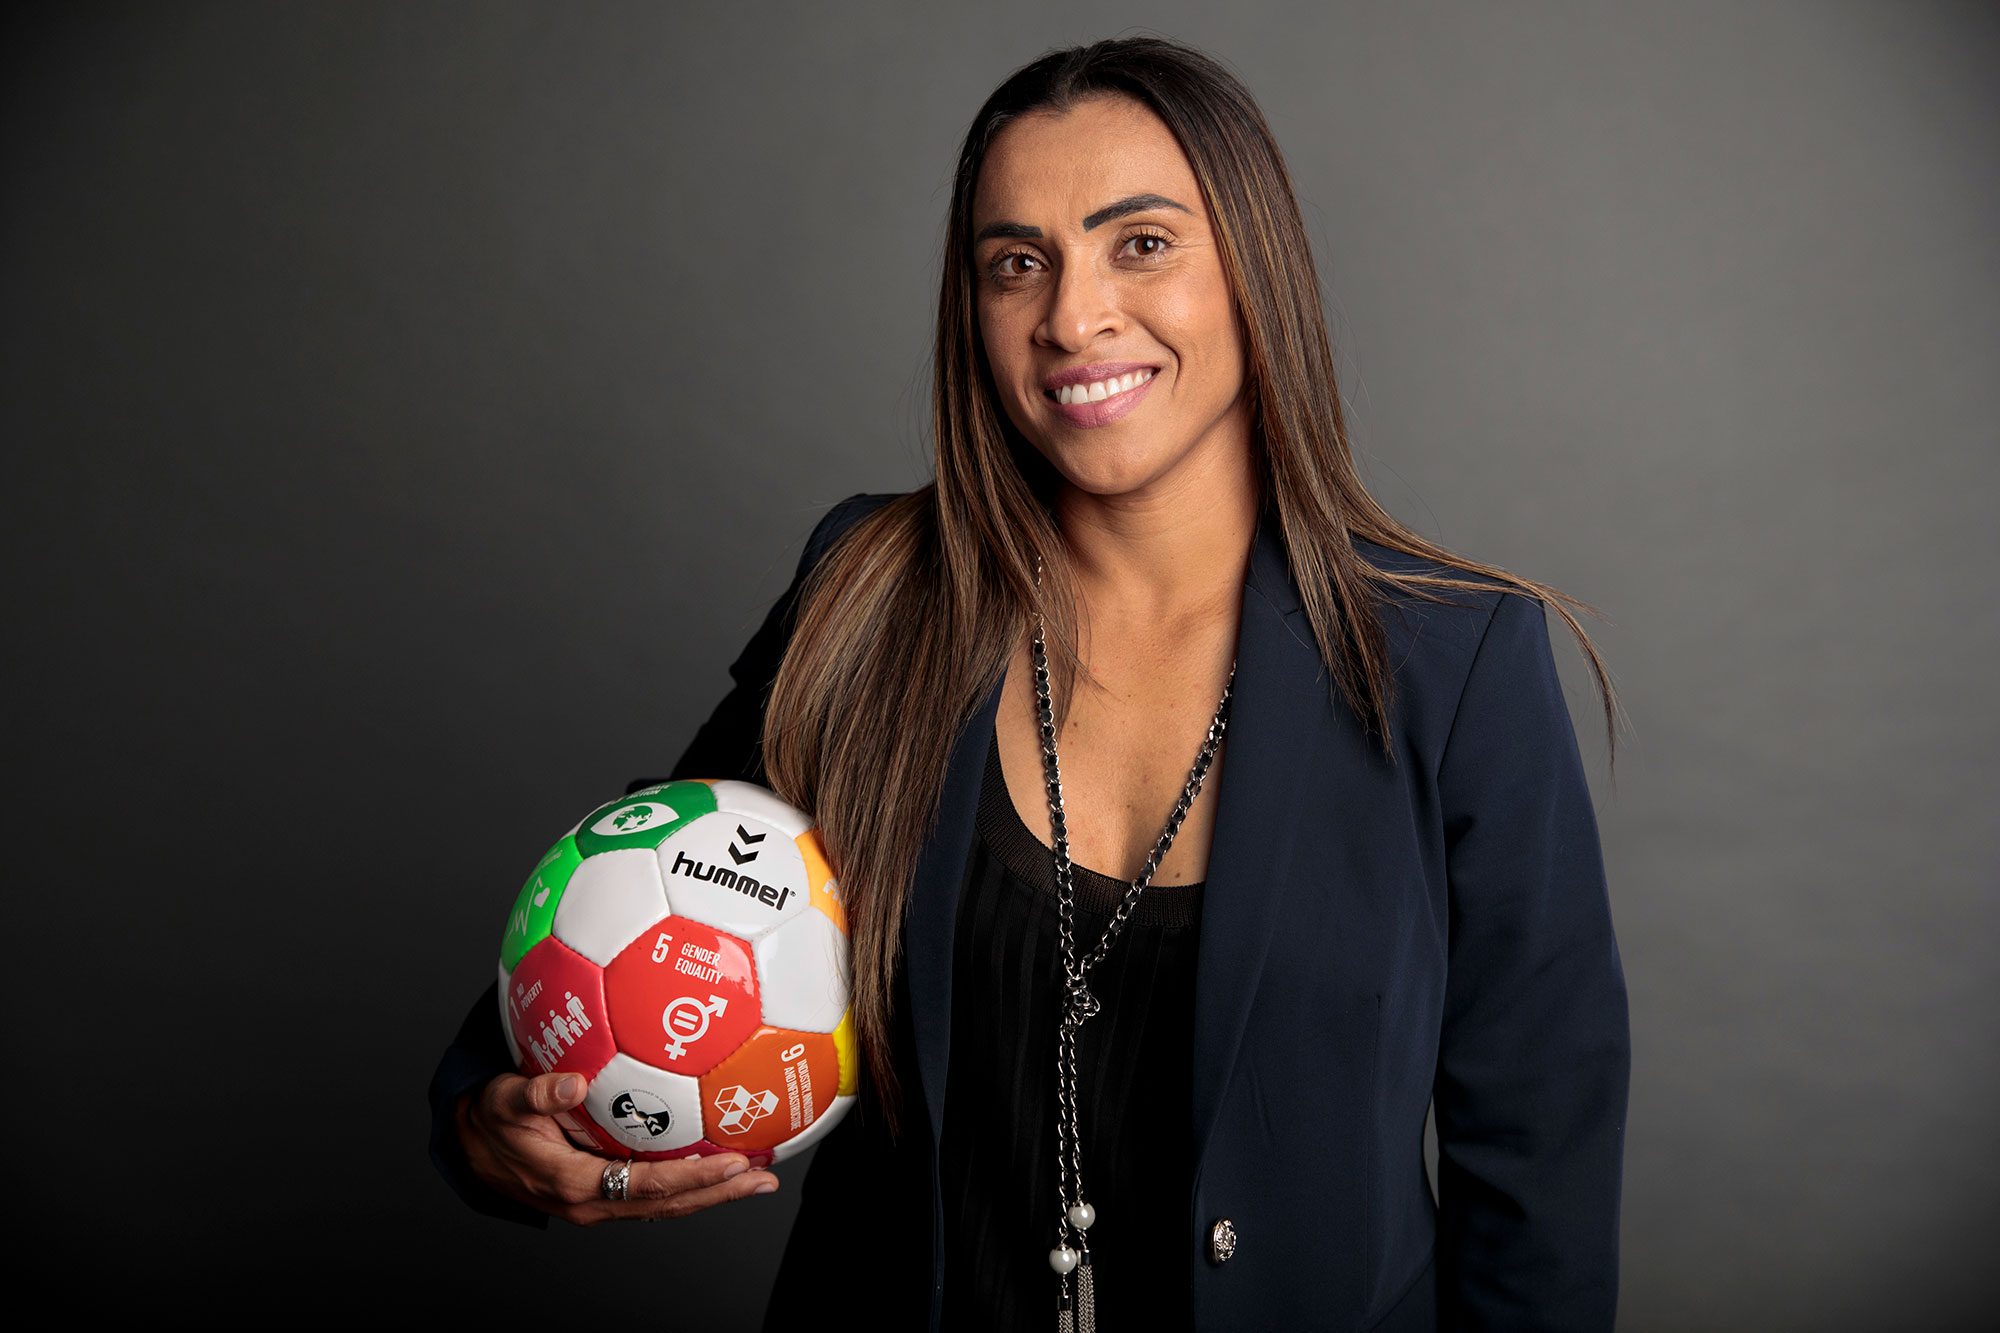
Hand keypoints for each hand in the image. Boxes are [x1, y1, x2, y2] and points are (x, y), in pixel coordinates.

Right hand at [456, 1070, 778, 1224]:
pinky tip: (716, 1164)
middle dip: (719, 1193)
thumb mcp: (504, 1102)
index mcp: (574, 1184)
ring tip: (756, 1176)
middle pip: (668, 1203)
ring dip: (711, 1192)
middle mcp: (593, 1202)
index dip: (692, 1178)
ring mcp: (600, 1201)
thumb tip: (572, 1083)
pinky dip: (689, 1182)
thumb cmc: (490, 1121)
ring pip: (665, 1203)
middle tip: (764, 1177)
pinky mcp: (603, 1192)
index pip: (646, 1186)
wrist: (469, 1147)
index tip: (732, 1163)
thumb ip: (537, 1094)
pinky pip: (653, 1192)